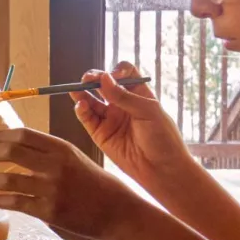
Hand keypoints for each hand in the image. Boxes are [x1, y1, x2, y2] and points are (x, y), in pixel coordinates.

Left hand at [0, 128, 151, 239]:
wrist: (117, 212)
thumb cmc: (95, 184)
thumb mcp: (75, 159)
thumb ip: (48, 153)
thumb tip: (14, 148)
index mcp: (61, 148)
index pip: (23, 134)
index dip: (1, 135)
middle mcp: (55, 165)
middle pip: (12, 152)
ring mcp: (52, 189)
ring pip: (9, 179)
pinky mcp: (50, 211)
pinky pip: (17, 203)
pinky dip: (0, 200)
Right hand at [72, 63, 195, 188]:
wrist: (162, 169)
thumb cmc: (163, 138)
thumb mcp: (148, 111)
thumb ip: (124, 96)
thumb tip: (103, 78)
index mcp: (139, 94)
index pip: (125, 73)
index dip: (117, 70)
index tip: (114, 75)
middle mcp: (122, 104)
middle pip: (103, 84)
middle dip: (94, 78)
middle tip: (88, 79)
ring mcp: (110, 118)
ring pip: (91, 100)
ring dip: (82, 92)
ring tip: (76, 89)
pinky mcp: (100, 133)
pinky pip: (87, 118)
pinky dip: (81, 110)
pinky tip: (81, 105)